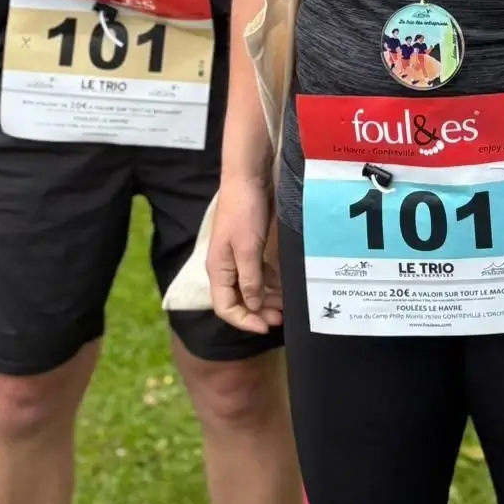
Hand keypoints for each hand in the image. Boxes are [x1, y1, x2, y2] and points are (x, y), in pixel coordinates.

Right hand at [206, 174, 282, 333]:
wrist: (248, 176)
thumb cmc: (244, 211)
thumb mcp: (247, 248)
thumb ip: (249, 280)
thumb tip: (253, 307)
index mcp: (218, 270)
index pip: (226, 308)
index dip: (244, 321)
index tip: (266, 327)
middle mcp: (226, 266)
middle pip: (239, 300)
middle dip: (258, 312)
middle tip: (280, 319)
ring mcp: (238, 256)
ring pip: (251, 287)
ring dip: (267, 298)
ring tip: (285, 306)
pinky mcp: (250, 245)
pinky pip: (259, 272)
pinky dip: (270, 281)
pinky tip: (284, 285)